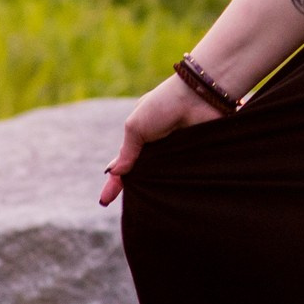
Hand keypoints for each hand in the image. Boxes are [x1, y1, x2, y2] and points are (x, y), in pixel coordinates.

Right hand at [99, 75, 224, 205]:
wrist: (199, 95)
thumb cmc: (164, 105)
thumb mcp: (136, 126)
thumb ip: (127, 151)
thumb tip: (115, 172)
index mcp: (142, 135)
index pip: (125, 163)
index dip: (115, 182)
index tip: (104, 201)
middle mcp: (159, 145)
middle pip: (144, 173)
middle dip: (136, 189)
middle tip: (130, 207)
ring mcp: (177, 151)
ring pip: (163, 177)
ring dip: (155, 190)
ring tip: (144, 208)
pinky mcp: (195, 156)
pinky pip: (183, 175)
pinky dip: (176, 185)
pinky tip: (168, 199)